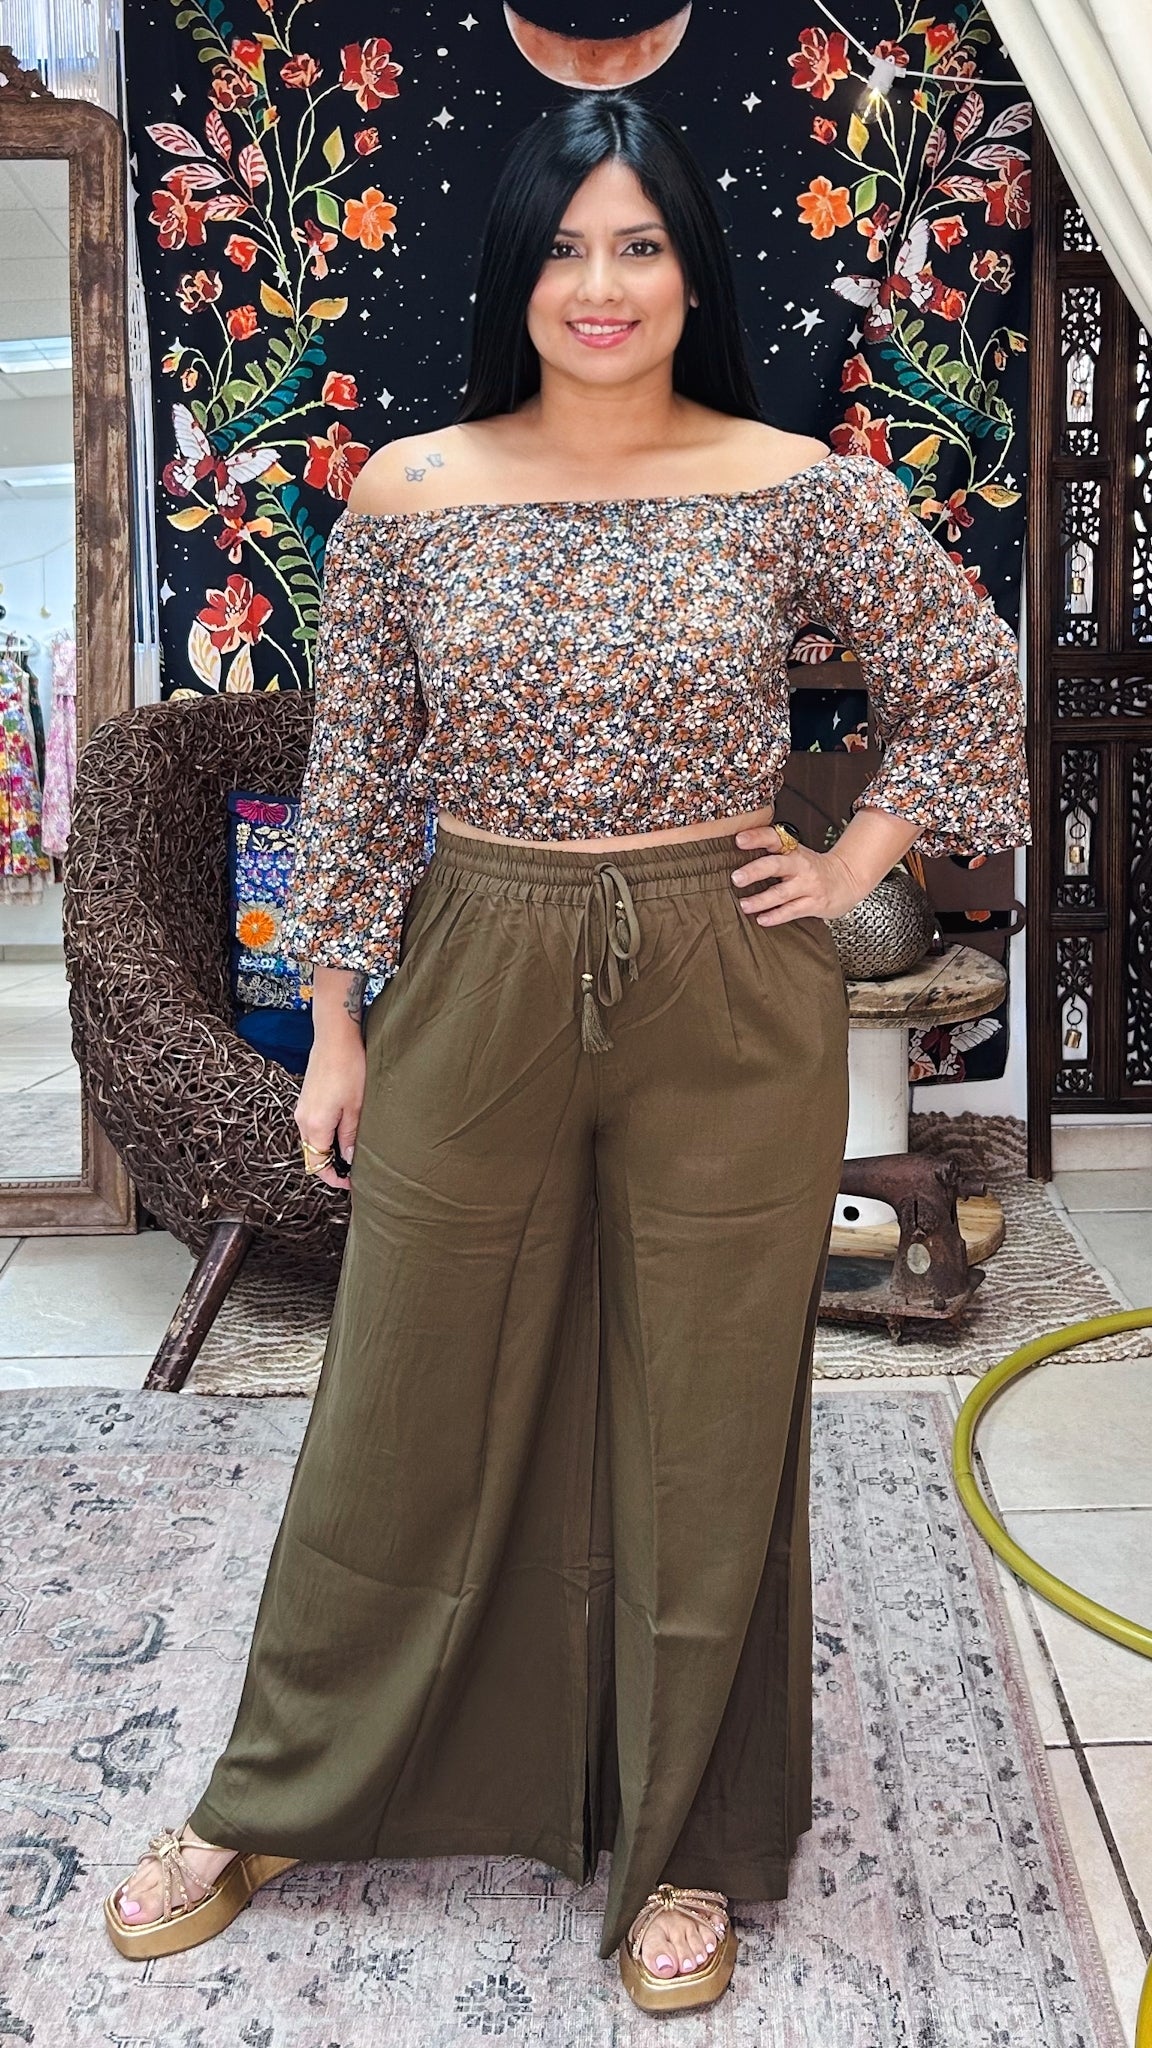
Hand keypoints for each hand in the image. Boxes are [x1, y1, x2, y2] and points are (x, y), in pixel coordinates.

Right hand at [294, 1038, 364, 1189]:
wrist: (335, 1038)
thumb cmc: (349, 1068)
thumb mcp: (356, 1107)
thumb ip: (350, 1136)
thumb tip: (350, 1159)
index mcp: (315, 1125)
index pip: (317, 1164)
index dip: (334, 1178)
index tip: (351, 1182)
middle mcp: (303, 1120)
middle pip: (311, 1156)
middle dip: (330, 1167)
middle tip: (354, 1170)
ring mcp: (302, 1109)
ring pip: (311, 1142)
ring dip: (327, 1151)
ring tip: (351, 1152)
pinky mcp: (306, 1100)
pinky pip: (312, 1128)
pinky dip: (324, 1136)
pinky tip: (343, 1132)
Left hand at [730, 823, 862, 925]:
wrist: (847, 879)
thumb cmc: (813, 868)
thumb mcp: (796, 854)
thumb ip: (772, 852)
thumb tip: (734, 852)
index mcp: (793, 850)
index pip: (774, 838)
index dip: (756, 838)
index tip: (739, 840)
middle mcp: (800, 866)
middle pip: (776, 866)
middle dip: (755, 871)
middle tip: (736, 878)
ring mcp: (808, 885)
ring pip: (782, 893)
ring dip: (761, 900)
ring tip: (744, 905)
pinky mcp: (814, 904)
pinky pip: (792, 911)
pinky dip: (776, 916)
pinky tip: (762, 919)